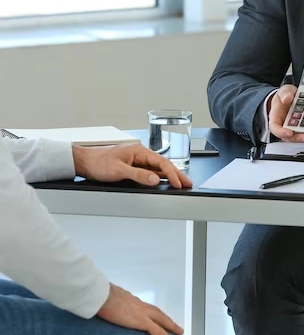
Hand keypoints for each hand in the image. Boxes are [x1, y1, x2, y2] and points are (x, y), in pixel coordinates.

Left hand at [72, 144, 192, 188]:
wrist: (84, 163)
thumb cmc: (98, 163)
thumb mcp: (118, 170)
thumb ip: (138, 175)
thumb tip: (155, 179)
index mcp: (139, 151)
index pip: (161, 162)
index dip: (172, 173)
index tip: (179, 183)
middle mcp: (140, 154)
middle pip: (163, 165)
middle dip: (177, 174)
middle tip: (188, 183)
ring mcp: (138, 161)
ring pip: (158, 169)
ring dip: (170, 176)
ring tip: (181, 184)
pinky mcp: (134, 167)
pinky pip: (151, 173)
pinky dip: (160, 178)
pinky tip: (165, 182)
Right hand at [97, 284, 183, 334]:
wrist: (101, 294)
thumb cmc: (100, 296)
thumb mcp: (108, 299)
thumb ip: (113, 303)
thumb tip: (109, 307)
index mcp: (132, 300)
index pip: (146, 308)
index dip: (153, 313)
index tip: (157, 316)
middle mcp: (140, 305)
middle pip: (158, 313)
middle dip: (167, 320)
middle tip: (176, 327)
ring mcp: (143, 313)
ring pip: (162, 321)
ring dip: (171, 327)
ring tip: (179, 333)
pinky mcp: (142, 321)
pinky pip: (159, 332)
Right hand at [268, 84, 303, 142]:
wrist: (291, 97)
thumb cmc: (285, 96)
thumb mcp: (284, 91)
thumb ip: (284, 94)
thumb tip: (287, 98)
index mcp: (276, 117)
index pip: (275, 128)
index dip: (281, 132)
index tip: (289, 133)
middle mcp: (284, 125)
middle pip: (288, 136)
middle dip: (297, 138)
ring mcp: (293, 127)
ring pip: (297, 135)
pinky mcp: (302, 126)